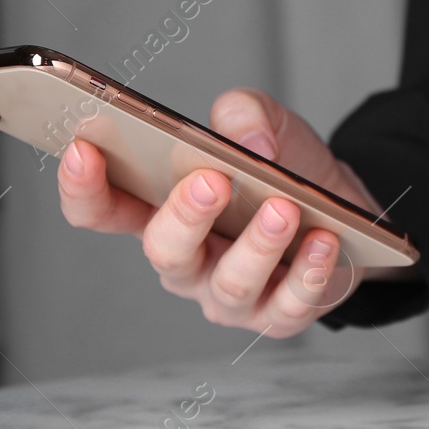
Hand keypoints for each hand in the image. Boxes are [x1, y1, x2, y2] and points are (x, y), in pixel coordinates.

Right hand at [57, 87, 415, 335]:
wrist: (344, 208)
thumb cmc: (284, 168)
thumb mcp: (264, 124)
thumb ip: (244, 114)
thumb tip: (250, 143)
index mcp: (160, 212)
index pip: (102, 210)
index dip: (83, 188)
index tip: (83, 149)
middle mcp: (187, 262)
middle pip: (164, 252)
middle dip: (185, 217)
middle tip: (211, 181)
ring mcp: (229, 296)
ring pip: (230, 284)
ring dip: (257, 246)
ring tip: (283, 209)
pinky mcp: (280, 315)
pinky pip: (289, 306)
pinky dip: (307, 273)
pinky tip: (324, 241)